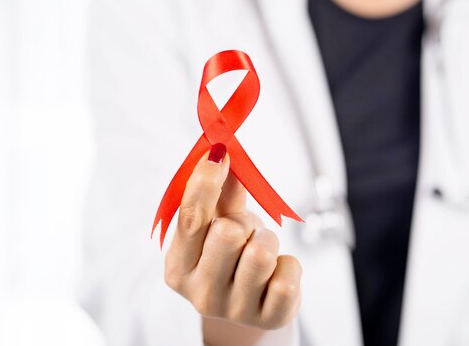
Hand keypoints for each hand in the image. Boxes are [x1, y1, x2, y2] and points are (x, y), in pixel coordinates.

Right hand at [164, 143, 301, 333]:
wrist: (250, 305)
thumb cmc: (229, 256)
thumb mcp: (219, 223)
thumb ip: (220, 192)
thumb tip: (222, 151)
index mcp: (178, 267)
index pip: (189, 219)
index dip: (205, 182)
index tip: (220, 152)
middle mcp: (201, 294)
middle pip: (228, 233)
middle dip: (244, 222)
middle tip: (244, 232)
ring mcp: (235, 310)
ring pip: (262, 252)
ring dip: (268, 241)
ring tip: (261, 251)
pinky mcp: (270, 318)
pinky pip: (289, 272)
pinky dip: (289, 264)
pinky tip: (276, 273)